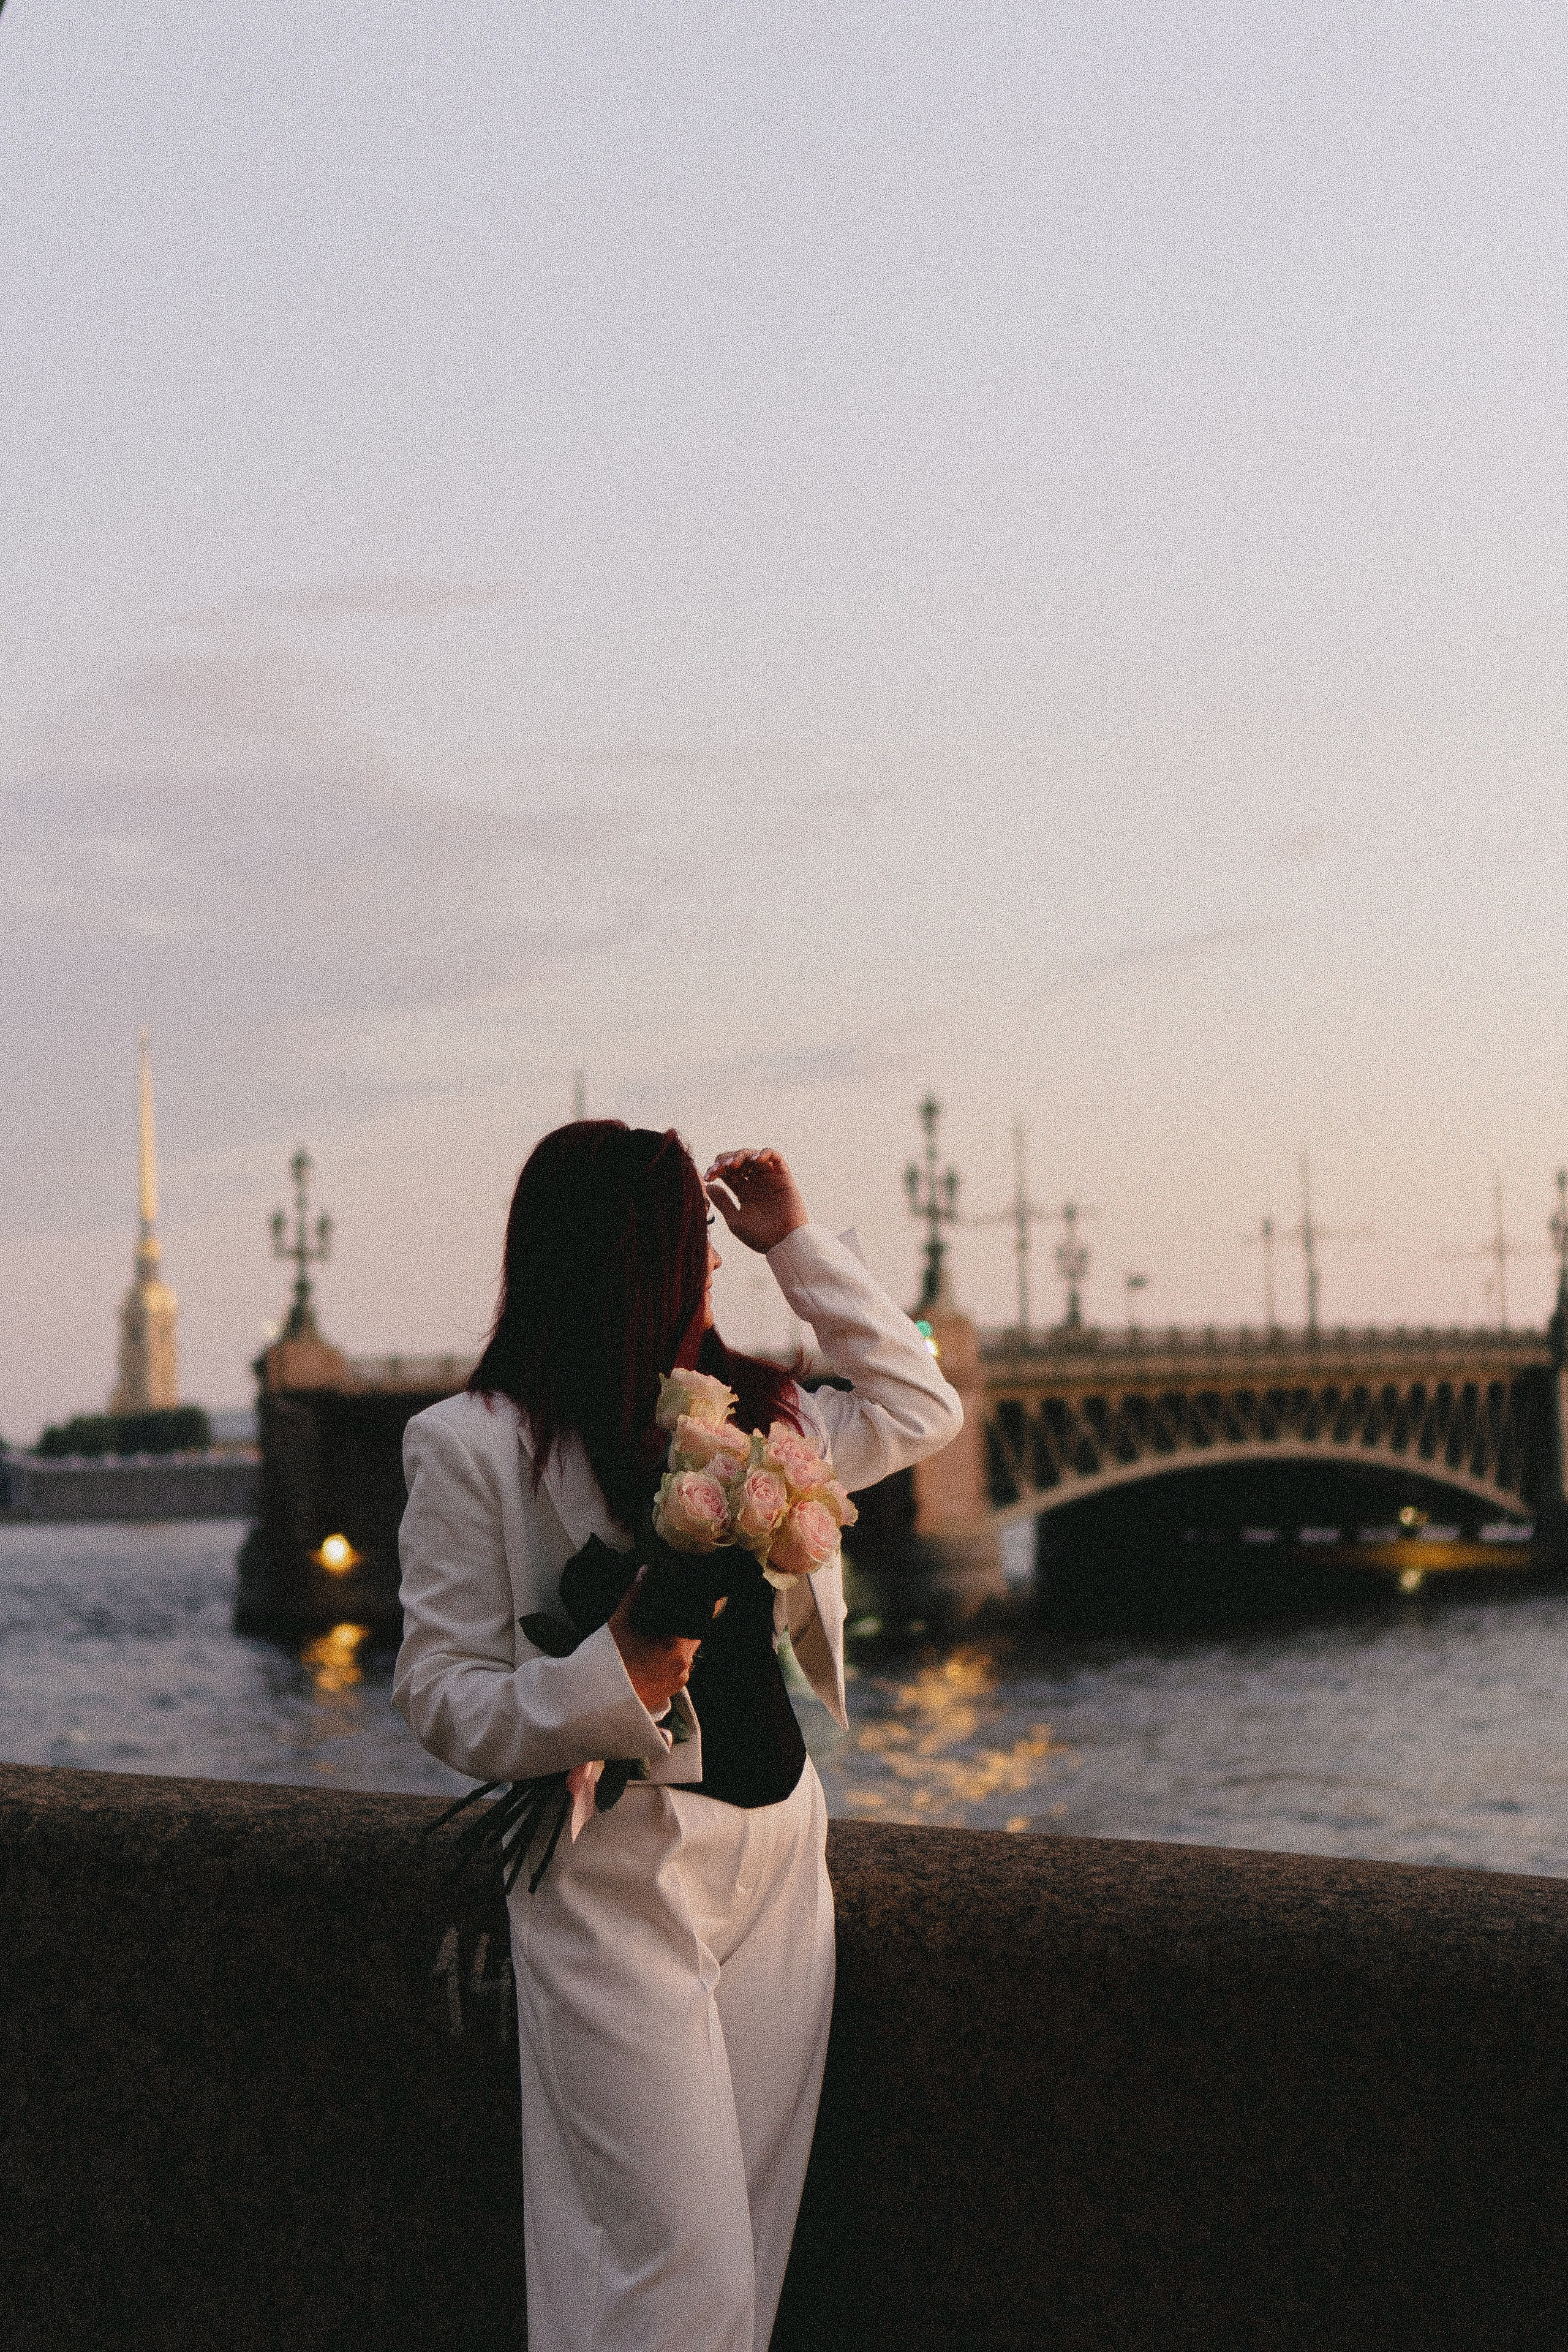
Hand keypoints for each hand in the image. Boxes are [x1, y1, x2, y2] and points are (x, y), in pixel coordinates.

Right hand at [609, 1573, 701, 1713]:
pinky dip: (669, 1658)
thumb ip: (634, 1595)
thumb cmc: (608, 1662)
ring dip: (676, 1642)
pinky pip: (675, 1669)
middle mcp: (683, 1667)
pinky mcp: (667, 1693)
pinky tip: (653, 1652)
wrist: (594, 1700)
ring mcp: (676, 1683)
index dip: (700, 1608)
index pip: (700, 1622)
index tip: (698, 1597)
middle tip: (671, 1612)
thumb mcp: (619, 1623)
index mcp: (677, 1648)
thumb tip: (644, 1571)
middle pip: (692, 1637)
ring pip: (685, 1654)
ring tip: (659, 1632)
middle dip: (683, 1624)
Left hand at [704, 1147, 808, 1253]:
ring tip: (735, 1164)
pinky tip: (755, 1160)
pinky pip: (776, 1157)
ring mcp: (769, 1178)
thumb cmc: (760, 1237)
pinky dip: (765, 1153)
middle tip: (721, 1167)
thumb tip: (709, 1185)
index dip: (716, 1169)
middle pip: (738, 1159)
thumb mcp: (735, 1220)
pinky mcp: (783, 1177)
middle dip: (726, 1159)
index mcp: (743, 1192)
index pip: (726, 1172)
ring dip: (742, 1155)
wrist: (783, 1244)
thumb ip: (722, 1202)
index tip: (709, 1176)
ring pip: (753, 1155)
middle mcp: (755, 1183)